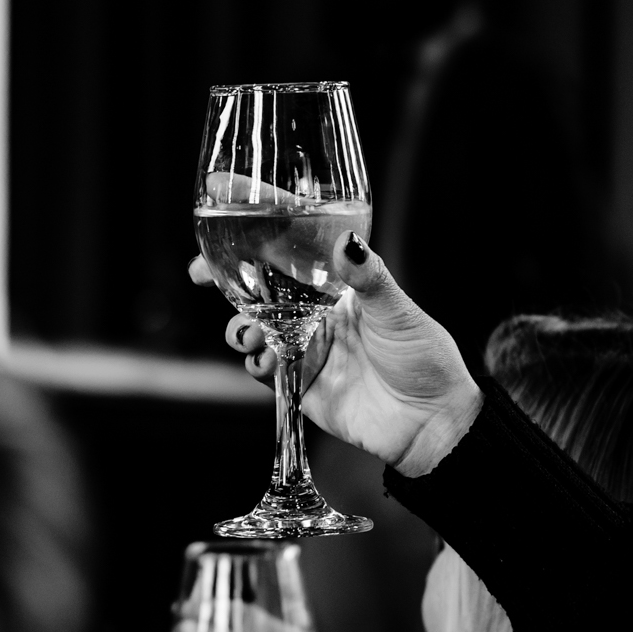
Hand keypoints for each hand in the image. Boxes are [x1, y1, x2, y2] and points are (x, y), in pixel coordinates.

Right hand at [191, 233, 483, 476]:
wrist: (432, 422)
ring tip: (246, 332)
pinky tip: (265, 361)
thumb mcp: (398, 311)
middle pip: (258, 288)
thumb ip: (368, 277)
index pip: (289, 250)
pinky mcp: (300, 385)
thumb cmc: (425, 359)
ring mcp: (306, 348)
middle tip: (200, 273)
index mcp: (337, 286)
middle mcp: (316, 313)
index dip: (254, 233)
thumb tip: (346, 241)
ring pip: (253, 327)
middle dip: (224, 278)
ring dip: (238, 325)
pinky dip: (255, 363)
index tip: (224, 209)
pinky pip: (264, 370)